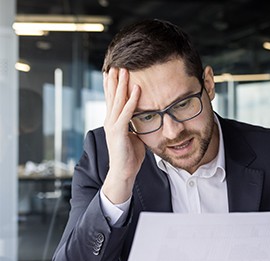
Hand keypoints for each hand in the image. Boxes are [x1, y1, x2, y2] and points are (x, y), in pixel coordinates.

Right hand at [101, 67, 145, 203]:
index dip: (113, 86)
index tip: (113, 73)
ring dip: (122, 85)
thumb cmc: (130, 157)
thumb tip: (145, 119)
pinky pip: (126, 112)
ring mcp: (112, 126)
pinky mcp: (118, 132)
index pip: (112, 100)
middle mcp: (110, 121)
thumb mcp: (134, 136)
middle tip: (116, 65)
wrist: (123, 173)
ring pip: (117, 101)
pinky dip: (132, 100)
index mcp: (113, 122)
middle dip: (114, 80)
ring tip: (124, 71)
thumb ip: (136, 126)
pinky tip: (136, 89)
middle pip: (112, 96)